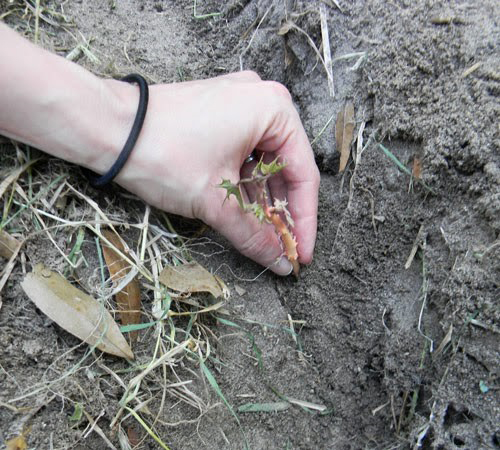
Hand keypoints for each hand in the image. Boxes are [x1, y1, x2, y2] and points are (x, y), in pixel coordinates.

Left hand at [109, 71, 319, 274]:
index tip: (301, 254)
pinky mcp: (218, 112)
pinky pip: (244, 153)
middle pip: (285, 168)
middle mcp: (262, 99)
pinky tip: (245, 212)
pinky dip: (245, 183)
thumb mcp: (215, 200)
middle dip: (282, 212)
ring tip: (264, 238)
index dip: (303, 222)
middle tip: (282, 250)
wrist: (106, 127)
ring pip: (264, 162)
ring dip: (263, 200)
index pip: (303, 175)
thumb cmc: (162, 153)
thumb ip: (253, 235)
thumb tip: (279, 261)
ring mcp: (239, 103)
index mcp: (274, 109)